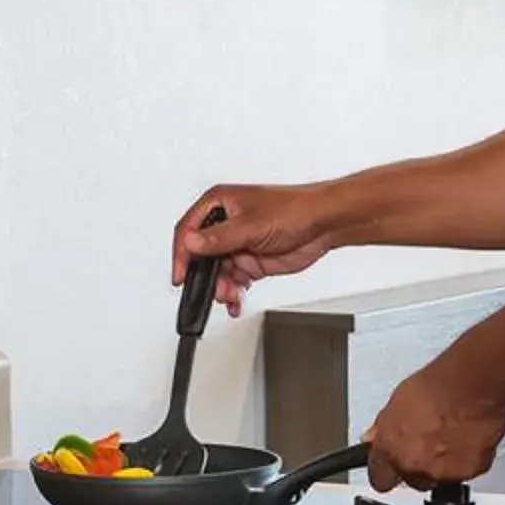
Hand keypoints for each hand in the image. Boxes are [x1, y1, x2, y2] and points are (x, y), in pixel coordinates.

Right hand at [171, 184, 340, 315]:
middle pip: (201, 256)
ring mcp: (238, 244)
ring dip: (221, 288)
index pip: (188, 231)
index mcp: (219, 204)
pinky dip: (234, 293)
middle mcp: (225, 224)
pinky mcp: (250, 261)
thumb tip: (190, 243)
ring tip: (231, 296)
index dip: (181, 255)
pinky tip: (236, 301)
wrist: (324, 224)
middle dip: (205, 277)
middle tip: (213, 290)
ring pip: (217, 273)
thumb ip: (219, 238)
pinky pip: (234, 281)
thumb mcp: (251, 225)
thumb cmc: (294, 209)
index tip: (181, 276)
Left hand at [364, 358, 504, 491]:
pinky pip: (466, 470)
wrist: (471, 385)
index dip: (386, 471)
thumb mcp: (396, 401)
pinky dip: (467, 458)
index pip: (380, 477)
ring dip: (443, 462)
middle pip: (413, 479)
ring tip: (451, 434)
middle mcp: (414, 466)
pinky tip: (467, 436)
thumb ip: (384, 428)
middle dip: (418, 465)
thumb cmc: (436, 386)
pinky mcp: (470, 471)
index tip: (391, 466)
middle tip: (428, 440)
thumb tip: (374, 436)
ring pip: (440, 477)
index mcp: (390, 449)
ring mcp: (442, 472)